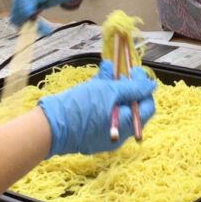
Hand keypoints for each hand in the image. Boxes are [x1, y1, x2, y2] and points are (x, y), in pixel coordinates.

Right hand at [37, 60, 156, 156]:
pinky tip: (96, 79)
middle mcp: (117, 133)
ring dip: (111, 85)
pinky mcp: (88, 129)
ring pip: (113, 105)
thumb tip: (151, 86)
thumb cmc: (82, 107)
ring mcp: (102, 132)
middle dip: (125, 84)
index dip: (143, 87)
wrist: (49, 126)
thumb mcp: (110, 91)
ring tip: (106, 68)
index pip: (146, 106)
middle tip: (119, 70)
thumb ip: (133, 88)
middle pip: (129, 105)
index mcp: (126, 127)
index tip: (136, 72)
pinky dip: (100, 94)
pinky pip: (101, 110)